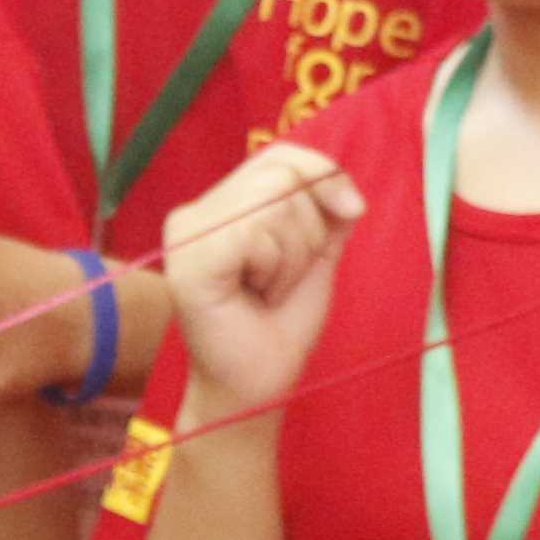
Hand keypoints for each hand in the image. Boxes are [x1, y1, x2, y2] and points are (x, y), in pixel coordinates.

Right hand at [158, 144, 362, 418]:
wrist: (259, 384)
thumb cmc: (280, 324)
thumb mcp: (314, 252)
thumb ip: (324, 209)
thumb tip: (342, 184)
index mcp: (220, 205)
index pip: (280, 155)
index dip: (324, 175)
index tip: (354, 211)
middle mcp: (194, 212)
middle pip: (280, 173)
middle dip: (308, 229)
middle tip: (285, 277)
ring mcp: (186, 234)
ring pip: (273, 203)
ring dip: (292, 257)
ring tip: (268, 290)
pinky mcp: (188, 260)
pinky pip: (255, 233)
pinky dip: (275, 268)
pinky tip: (256, 295)